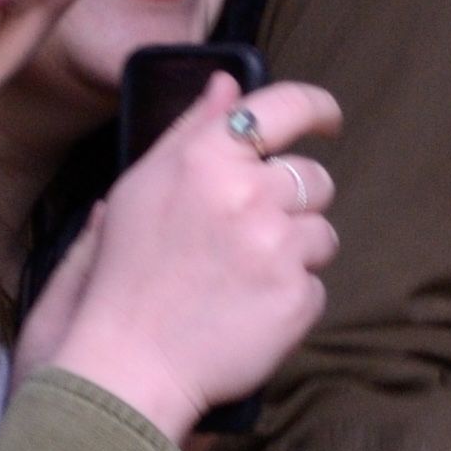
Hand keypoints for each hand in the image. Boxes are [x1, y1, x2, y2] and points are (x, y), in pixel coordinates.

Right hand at [26, 74, 343, 438]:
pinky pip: (316, 284)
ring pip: (321, 233)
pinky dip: (288, 298)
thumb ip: (190, 130)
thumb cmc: (124, 277)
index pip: (283, 107)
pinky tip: (245, 312)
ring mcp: (277, 247)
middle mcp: (247, 194)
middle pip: (314, 179)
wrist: (124, 368)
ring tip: (237, 280)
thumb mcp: (139, 189)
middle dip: (291, 204)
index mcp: (204, 159)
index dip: (316, 109)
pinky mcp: (298, 297)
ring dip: (292, 253)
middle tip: (243, 238)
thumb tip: (229, 82)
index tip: (327, 121)